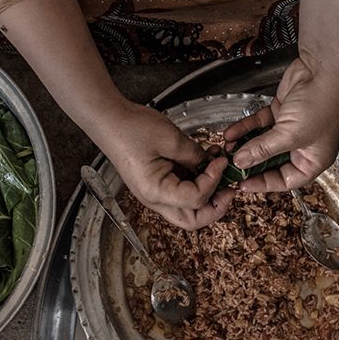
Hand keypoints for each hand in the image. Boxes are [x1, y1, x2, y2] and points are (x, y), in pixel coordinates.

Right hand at [95, 101, 235, 229]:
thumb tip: (211, 163)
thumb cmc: (131, 129)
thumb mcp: (170, 139)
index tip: (222, 162)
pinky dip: (196, 182)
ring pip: (188, 209)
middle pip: (192, 220)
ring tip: (218, 171)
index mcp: (156, 192)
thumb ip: (194, 154)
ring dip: (207, 194)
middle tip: (229, 188)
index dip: (214, 181)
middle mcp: (155, 199)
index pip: (195, 199)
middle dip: (216, 207)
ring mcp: (156, 192)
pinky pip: (181, 191)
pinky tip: (205, 162)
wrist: (109, 120)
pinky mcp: (157, 181)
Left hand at [220, 53, 338, 193]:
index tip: (243, 185)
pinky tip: (230, 132)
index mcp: (313, 160)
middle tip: (230, 167)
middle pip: (271, 162)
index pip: (286, 180)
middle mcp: (303, 146)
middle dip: (250, 163)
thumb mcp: (291, 134)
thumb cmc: (321, 104)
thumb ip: (263, 149)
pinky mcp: (281, 111)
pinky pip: (259, 124)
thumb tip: (241, 162)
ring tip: (226, 148)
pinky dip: (245, 127)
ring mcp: (291, 127)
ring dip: (244, 144)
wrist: (323, 68)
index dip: (264, 184)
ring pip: (262, 141)